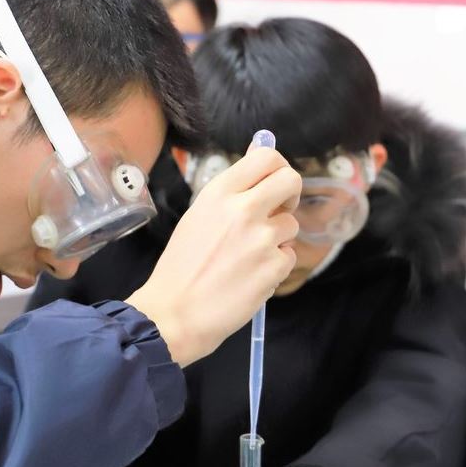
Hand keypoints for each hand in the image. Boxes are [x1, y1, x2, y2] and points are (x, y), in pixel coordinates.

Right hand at [126, 145, 299, 365]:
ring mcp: (262, 238)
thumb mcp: (198, 216)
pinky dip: (274, 267)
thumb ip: (232, 191)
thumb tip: (260, 152)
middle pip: (291, 180)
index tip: (273, 184)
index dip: (277, 168)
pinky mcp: (274, 267)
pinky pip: (288, 257)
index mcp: (220, 193)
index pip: (267, 158)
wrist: (174, 313)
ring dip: (277, 239)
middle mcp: (244, 209)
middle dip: (290, 195)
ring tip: (247, 257)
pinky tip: (249, 277)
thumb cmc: (181, 267)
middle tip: (276, 211)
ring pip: (290, 225)